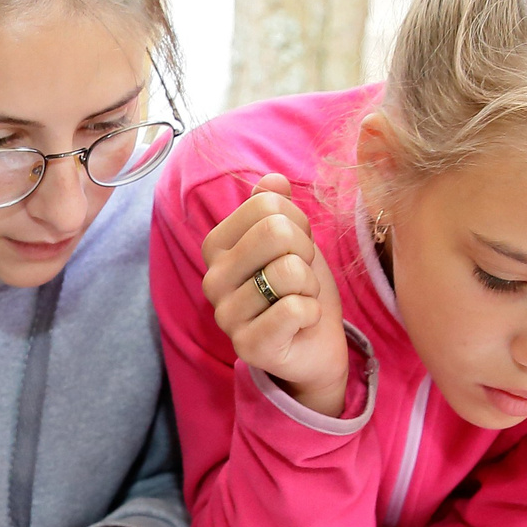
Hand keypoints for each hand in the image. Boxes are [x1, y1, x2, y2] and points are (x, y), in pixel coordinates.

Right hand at [198, 172, 350, 417]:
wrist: (314, 344)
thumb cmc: (299, 288)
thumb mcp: (293, 240)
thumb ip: (278, 207)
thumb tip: (274, 180)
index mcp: (216, 247)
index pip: (266, 205)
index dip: (297, 223)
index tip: (296, 250)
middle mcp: (212, 279)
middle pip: (276, 231)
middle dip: (305, 252)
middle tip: (301, 276)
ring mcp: (226, 316)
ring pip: (288, 271)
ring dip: (309, 286)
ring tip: (300, 300)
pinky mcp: (248, 346)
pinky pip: (294, 309)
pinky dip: (312, 313)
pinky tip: (301, 323)